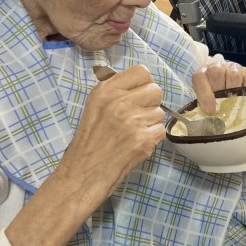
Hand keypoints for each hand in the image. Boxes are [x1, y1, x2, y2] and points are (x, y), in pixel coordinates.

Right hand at [57, 65, 164, 208]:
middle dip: (151, 103)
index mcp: (106, 91)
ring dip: (151, 123)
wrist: (84, 174)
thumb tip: (141, 83)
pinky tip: (137, 144)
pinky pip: (161, 131)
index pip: (141, 72)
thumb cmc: (89, 142)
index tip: (139, 95)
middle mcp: (119, 102)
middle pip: (156, 90)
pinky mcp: (143, 140)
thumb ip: (116, 91)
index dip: (144, 84)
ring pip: (160, 112)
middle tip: (138, 116)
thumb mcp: (95, 107)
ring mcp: (133, 121)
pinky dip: (152, 139)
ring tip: (133, 133)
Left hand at [192, 59, 245, 114]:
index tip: (210, 110)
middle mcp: (218, 67)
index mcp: (204, 74)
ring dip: (234, 91)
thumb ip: (205, 109)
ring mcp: (234, 68)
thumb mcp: (209, 105)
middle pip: (216, 72)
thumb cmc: (219, 103)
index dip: (204, 92)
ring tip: (236, 103)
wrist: (237, 98)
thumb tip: (207, 121)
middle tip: (224, 105)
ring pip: (233, 74)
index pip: (199, 76)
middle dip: (220, 91)